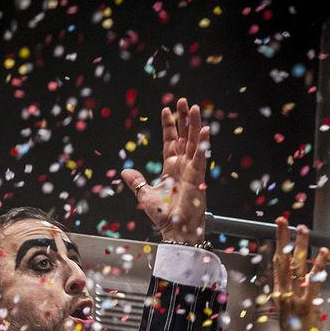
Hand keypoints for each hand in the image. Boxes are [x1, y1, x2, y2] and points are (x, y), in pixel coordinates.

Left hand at [120, 97, 209, 243]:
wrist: (175, 229)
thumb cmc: (164, 215)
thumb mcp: (145, 194)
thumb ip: (136, 181)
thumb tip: (124, 171)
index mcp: (171, 168)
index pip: (170, 141)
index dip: (169, 126)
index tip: (167, 110)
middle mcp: (182, 166)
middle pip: (184, 136)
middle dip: (184, 118)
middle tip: (183, 101)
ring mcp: (191, 169)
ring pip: (194, 142)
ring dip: (194, 124)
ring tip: (194, 107)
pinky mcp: (198, 176)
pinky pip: (201, 156)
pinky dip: (203, 143)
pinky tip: (204, 129)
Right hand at [270, 218, 329, 330]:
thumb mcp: (291, 315)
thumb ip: (293, 299)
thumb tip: (297, 285)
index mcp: (279, 296)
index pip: (276, 266)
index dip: (277, 247)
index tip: (278, 231)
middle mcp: (284, 295)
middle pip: (282, 261)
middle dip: (283, 239)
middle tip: (284, 221)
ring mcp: (295, 298)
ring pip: (296, 267)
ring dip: (300, 247)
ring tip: (302, 230)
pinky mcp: (307, 304)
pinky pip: (312, 281)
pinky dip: (318, 266)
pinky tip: (322, 252)